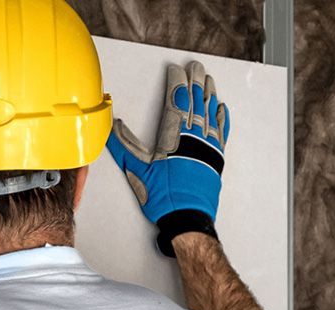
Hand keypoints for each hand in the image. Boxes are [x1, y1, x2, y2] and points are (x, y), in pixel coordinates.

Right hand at [105, 61, 230, 251]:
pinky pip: (221, 132)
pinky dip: (221, 118)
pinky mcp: (216, 158)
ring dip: (209, 94)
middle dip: (195, 82)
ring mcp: (208, 146)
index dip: (176, 83)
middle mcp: (194, 137)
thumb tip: (113, 127)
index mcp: (174, 136)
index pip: (176, 101)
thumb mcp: (137, 171)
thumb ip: (124, 147)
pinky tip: (221, 108)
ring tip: (209, 80)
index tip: (176, 70)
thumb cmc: (162, 197)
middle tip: (197, 66)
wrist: (188, 218)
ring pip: (209, 113)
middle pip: (196, 102)